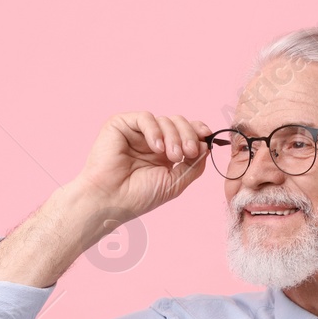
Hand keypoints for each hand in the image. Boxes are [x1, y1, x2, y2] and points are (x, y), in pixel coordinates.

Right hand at [73, 111, 214, 225]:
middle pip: (178, 123)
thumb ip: (193, 165)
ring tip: (171, 156)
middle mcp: (151, 140)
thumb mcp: (174, 183)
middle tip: (188, 152)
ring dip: (173, 137)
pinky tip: (156, 148)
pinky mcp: (120, 125)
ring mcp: (136, 132)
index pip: (185, 132)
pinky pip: (145, 118)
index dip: (197, 131)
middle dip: (188, 135)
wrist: (110, 200)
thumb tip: (206, 145)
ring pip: (164, 120)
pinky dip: (155, 131)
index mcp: (163, 153)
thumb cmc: (138, 196)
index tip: (206, 136)